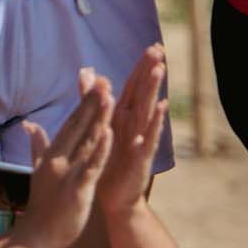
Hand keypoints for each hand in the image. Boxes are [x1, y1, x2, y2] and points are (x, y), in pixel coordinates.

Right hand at [21, 71, 114, 247]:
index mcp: (52, 154)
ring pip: (87, 141)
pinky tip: (109, 133)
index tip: (95, 82)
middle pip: (79, 126)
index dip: (84, 102)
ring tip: (110, 96)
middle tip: (105, 79)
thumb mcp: (37, 171)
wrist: (36, 238)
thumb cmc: (41, 206)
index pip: (71, 123)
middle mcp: (58, 159)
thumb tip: (28, 125)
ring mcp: (67, 173)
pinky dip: (100, 149)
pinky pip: (91, 166)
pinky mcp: (78, 189)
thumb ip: (36, 145)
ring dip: (99, 118)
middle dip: (93, 102)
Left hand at [93, 46, 167, 219]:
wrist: (113, 201)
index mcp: (123, 119)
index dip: (142, 68)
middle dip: (151, 72)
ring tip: (159, 71)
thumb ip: (92, 99)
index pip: (134, 88)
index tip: (153, 46)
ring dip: (153, 91)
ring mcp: (141, 142)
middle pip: (144, 94)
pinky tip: (160, 111)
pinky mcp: (141, 160)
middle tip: (159, 50)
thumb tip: (87, 71)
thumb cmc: (108, 163)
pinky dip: (153, 126)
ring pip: (147, 113)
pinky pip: (147, 141)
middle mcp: (135, 127)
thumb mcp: (98, 127)